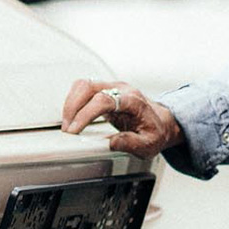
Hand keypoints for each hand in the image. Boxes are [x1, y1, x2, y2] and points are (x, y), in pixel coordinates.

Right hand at [61, 79, 183, 158]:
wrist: (160, 122)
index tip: (74, 129)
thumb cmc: (155, 131)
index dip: (85, 114)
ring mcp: (111, 87)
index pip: (103, 100)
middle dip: (72, 107)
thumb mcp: (149, 144)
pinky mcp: (104, 90)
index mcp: (133, 100)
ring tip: (68, 123)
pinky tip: (72, 116)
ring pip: (83, 84)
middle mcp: (121, 89)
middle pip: (89, 87)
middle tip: (68, 128)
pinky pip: (83, 89)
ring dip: (70, 103)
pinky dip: (73, 101)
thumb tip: (112, 142)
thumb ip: (131, 143)